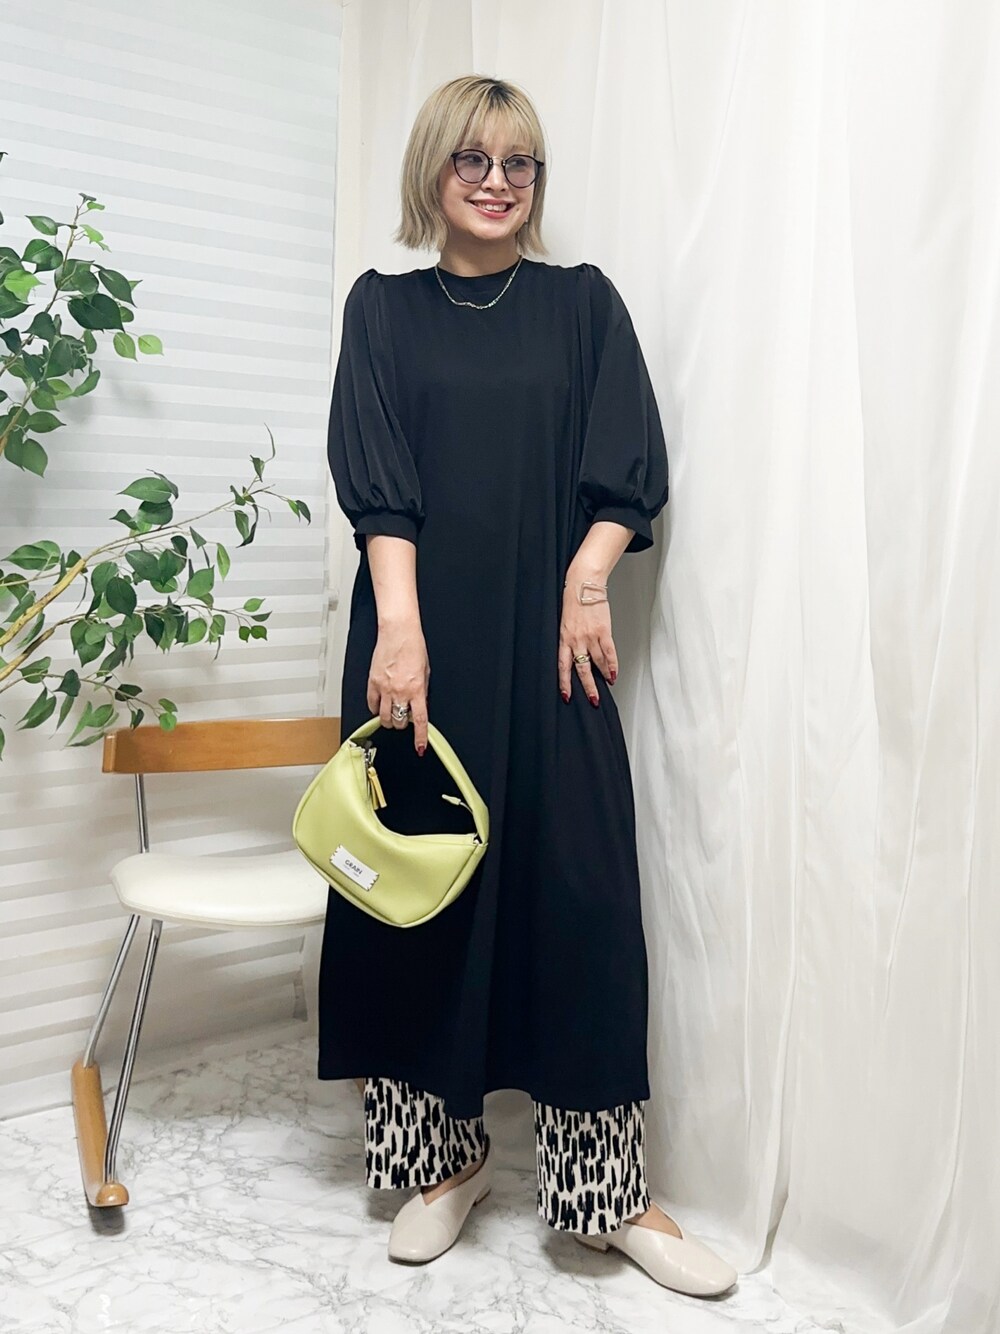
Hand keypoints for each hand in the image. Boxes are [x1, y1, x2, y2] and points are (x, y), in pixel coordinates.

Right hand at [366, 615, 429, 753]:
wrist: (398, 632)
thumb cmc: (413, 647)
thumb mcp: (425, 672)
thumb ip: (422, 691)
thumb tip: (419, 705)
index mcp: (416, 689)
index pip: (420, 720)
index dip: (420, 737)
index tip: (420, 747)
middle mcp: (400, 691)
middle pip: (399, 721)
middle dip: (403, 723)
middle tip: (404, 717)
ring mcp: (384, 688)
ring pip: (383, 717)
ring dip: (389, 720)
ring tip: (392, 714)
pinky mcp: (372, 682)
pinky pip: (372, 704)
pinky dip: (375, 709)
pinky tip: (380, 705)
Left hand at [558, 578, 617, 705]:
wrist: (583, 584)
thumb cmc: (573, 600)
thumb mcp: (565, 623)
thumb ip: (570, 639)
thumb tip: (577, 655)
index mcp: (564, 638)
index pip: (563, 666)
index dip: (565, 683)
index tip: (566, 697)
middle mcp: (576, 640)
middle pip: (582, 669)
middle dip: (588, 686)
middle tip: (593, 700)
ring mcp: (590, 636)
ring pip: (597, 662)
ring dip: (603, 676)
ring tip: (607, 684)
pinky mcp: (603, 631)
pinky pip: (609, 652)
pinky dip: (613, 664)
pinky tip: (614, 674)